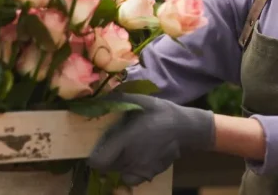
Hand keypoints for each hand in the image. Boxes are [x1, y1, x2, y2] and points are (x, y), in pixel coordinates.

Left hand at [87, 93, 214, 185]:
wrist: (184, 127)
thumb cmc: (158, 112)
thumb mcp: (137, 100)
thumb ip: (115, 100)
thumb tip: (95, 98)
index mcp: (126, 140)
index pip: (99, 161)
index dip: (94, 156)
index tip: (96, 148)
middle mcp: (132, 158)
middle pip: (107, 167)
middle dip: (106, 157)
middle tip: (111, 144)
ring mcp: (141, 169)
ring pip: (118, 172)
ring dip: (117, 163)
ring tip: (124, 149)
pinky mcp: (150, 174)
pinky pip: (131, 178)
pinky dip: (128, 172)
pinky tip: (134, 159)